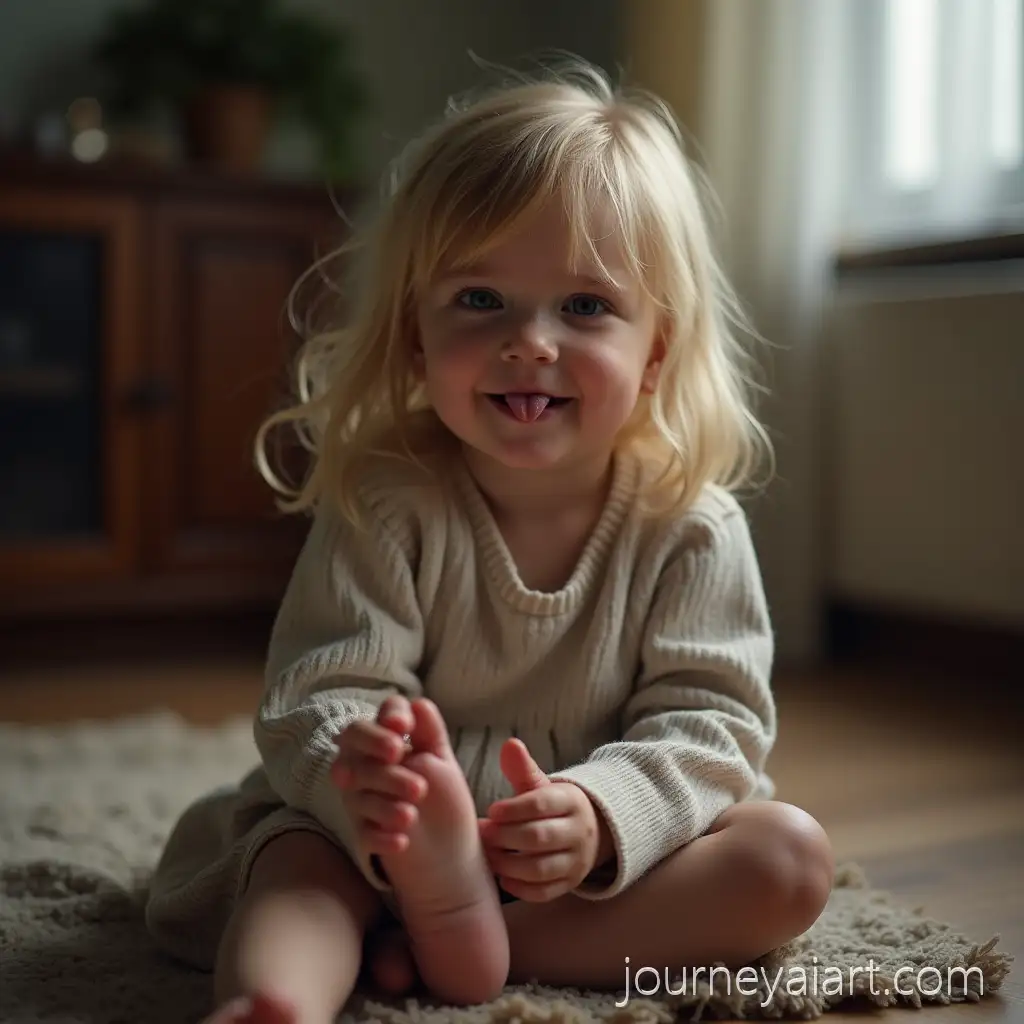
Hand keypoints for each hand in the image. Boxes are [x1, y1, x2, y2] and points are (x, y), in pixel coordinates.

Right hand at [331, 695, 427, 854]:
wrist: (449, 849)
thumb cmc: (442, 796)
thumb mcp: (441, 760)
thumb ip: (429, 733)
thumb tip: (418, 703)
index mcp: (383, 743)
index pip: (374, 720)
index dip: (384, 719)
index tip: (403, 727)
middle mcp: (364, 767)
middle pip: (354, 747)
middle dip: (374, 748)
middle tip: (401, 756)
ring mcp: (360, 801)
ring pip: (357, 793)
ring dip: (383, 802)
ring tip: (412, 813)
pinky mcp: (364, 835)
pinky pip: (363, 833)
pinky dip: (381, 837)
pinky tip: (402, 841)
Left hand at [479, 738, 613, 901]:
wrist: (588, 831)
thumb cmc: (553, 806)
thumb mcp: (541, 784)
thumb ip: (523, 768)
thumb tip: (510, 744)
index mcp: (571, 802)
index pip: (541, 805)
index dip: (513, 809)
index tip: (491, 811)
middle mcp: (578, 832)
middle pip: (540, 837)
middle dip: (505, 836)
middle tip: (482, 833)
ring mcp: (576, 862)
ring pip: (541, 868)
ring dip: (508, 863)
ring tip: (487, 855)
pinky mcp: (569, 884)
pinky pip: (545, 893)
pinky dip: (521, 888)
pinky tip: (502, 876)